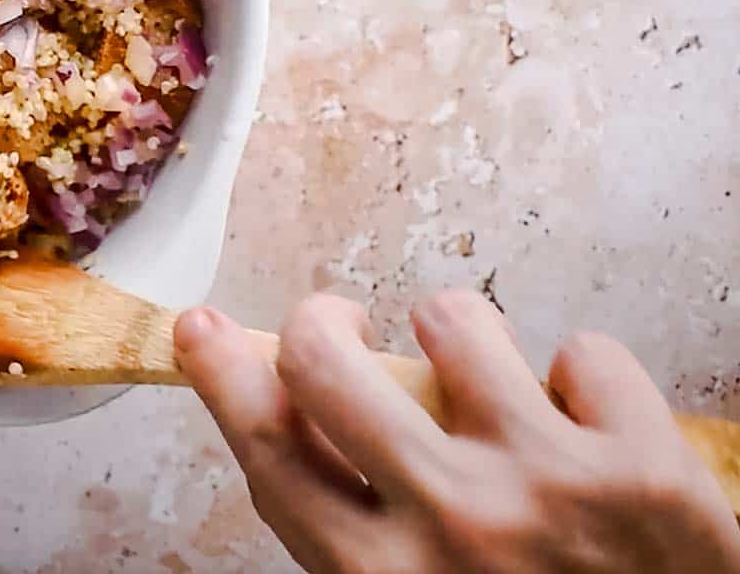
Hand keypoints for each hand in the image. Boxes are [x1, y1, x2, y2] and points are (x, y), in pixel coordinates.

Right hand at [175, 291, 739, 572]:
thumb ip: (354, 532)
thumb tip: (291, 414)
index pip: (270, 449)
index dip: (223, 375)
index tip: (203, 331)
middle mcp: (453, 525)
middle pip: (326, 363)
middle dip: (322, 320)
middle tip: (343, 326)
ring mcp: (551, 487)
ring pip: (452, 322)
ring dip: (458, 337)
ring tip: (486, 382)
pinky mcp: (646, 467)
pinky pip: (584, 353)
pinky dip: (583, 381)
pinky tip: (588, 429)